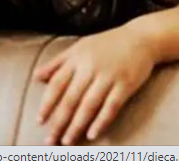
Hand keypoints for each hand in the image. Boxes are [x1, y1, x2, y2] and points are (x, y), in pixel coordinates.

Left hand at [34, 26, 156, 144]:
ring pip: (89, 105)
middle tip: (50, 140)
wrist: (142, 36)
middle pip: (71, 98)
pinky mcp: (126, 83)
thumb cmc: (109, 43)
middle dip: (59, 122)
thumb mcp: (81, 46)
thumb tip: (36, 77)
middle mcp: (92, 66)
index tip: (40, 121)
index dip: (47, 103)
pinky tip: (93, 134)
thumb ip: (58, 62)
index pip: (57, 84)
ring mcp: (110, 75)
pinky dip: (101, 121)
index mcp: (78, 57)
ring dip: (76, 126)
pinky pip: (111, 106)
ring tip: (67, 141)